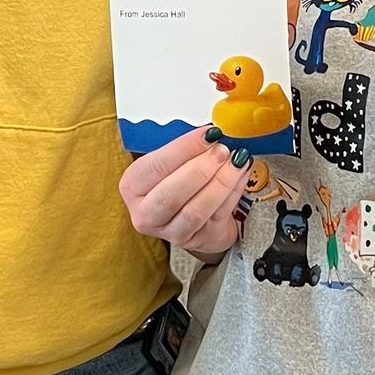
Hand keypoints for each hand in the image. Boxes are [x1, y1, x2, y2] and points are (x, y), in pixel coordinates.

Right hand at [120, 127, 248, 262]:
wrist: (194, 213)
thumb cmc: (178, 181)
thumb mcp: (171, 162)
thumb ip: (185, 150)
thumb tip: (212, 134)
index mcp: (132, 187)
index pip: (155, 166)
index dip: (184, 149)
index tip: (208, 134)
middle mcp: (146, 214)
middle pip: (170, 195)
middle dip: (200, 170)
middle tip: (221, 150)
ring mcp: (171, 232)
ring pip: (195, 211)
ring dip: (220, 182)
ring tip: (236, 161)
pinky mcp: (199, 240)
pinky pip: (217, 216)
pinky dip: (233, 192)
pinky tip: (241, 174)